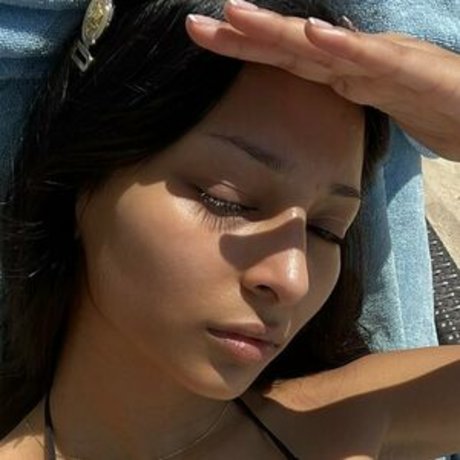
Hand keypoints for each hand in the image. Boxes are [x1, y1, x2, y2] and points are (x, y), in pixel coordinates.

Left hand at [186, 0, 459, 160]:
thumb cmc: (427, 105)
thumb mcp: (371, 105)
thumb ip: (342, 93)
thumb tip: (312, 90)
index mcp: (339, 73)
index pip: (282, 60)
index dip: (243, 50)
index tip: (205, 41)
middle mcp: (350, 61)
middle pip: (287, 48)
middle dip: (241, 35)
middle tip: (195, 26)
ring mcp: (377, 61)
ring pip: (319, 46)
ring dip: (277, 30)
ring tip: (235, 14)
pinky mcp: (408, 71)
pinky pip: (371, 59)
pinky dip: (341, 47)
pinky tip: (313, 34)